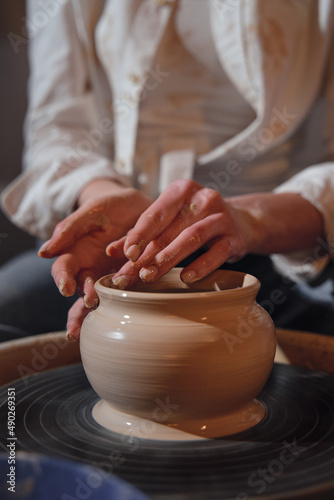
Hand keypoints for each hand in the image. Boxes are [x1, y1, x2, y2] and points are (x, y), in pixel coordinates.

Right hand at [38, 184, 151, 338]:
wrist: (138, 206)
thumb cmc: (110, 206)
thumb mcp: (90, 212)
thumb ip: (69, 229)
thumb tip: (44, 253)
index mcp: (76, 253)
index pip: (63, 270)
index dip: (62, 279)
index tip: (65, 288)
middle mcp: (90, 269)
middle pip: (80, 291)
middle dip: (83, 301)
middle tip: (90, 303)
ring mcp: (110, 276)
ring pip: (102, 298)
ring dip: (101, 308)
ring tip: (103, 315)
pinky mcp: (131, 278)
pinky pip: (128, 293)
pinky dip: (127, 303)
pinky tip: (128, 313)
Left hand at [108, 180, 250, 287]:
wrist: (240, 222)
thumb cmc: (195, 221)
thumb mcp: (169, 221)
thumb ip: (141, 235)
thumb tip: (111, 252)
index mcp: (181, 190)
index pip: (155, 213)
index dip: (139, 235)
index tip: (126, 254)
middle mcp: (203, 198)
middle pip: (170, 228)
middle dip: (149, 252)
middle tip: (133, 273)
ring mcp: (222, 216)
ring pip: (192, 237)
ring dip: (170, 257)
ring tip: (152, 274)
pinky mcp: (235, 237)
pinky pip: (218, 252)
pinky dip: (201, 265)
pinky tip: (186, 277)